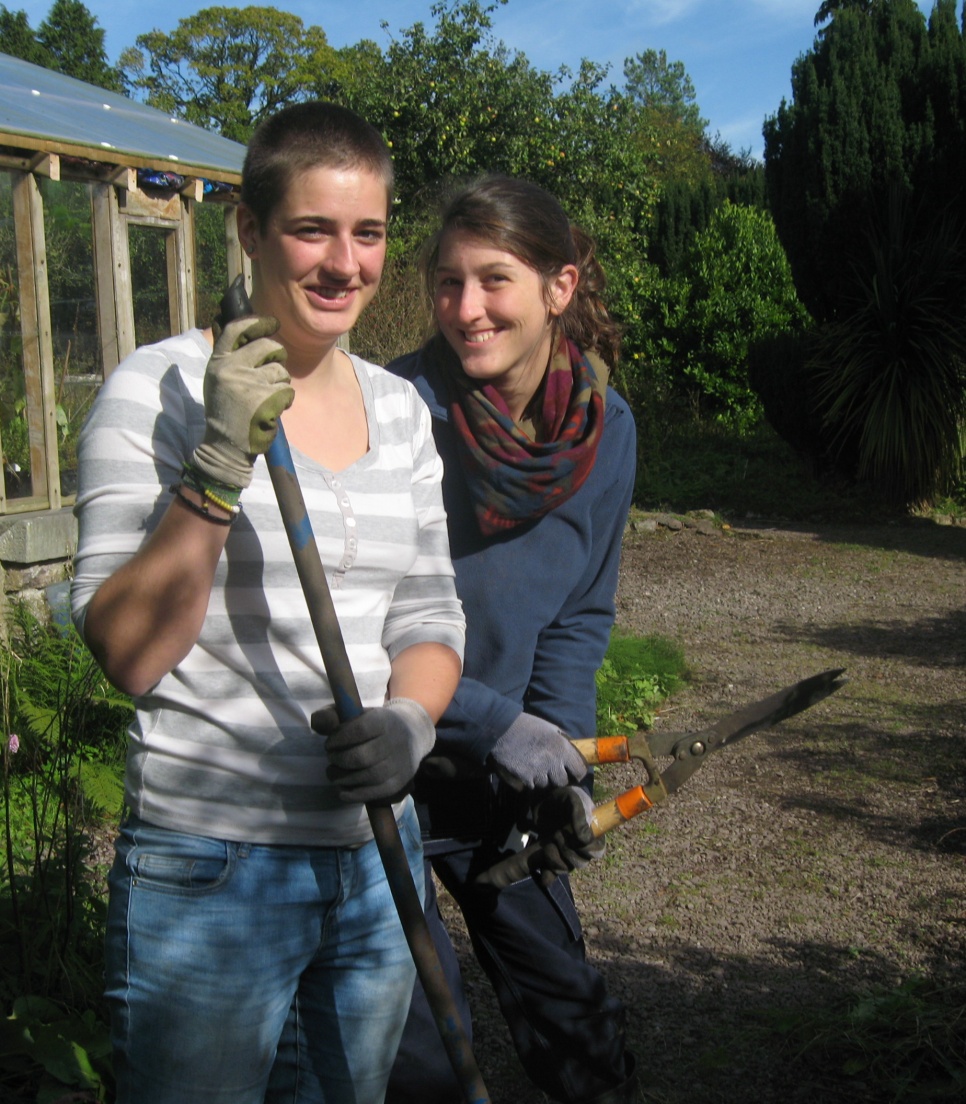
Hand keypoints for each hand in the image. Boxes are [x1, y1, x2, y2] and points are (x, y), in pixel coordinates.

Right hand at [192, 314, 292, 488]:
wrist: (226, 446)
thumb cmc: (226, 411)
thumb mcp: (218, 379)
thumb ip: (230, 356)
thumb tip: (241, 327)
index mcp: (218, 362)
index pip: (237, 329)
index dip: (258, 322)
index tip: (272, 323)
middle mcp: (232, 369)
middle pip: (269, 347)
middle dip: (278, 358)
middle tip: (274, 373)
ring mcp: (249, 384)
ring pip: (281, 371)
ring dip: (281, 384)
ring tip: (267, 399)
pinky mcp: (266, 400)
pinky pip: (288, 391)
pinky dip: (286, 401)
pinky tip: (272, 411)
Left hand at [311, 697, 436, 805]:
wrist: (412, 734)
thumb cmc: (375, 725)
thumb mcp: (357, 712)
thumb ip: (332, 715)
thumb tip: (317, 722)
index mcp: (384, 721)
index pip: (360, 730)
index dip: (339, 738)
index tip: (330, 743)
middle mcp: (394, 743)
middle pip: (361, 757)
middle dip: (339, 759)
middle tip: (332, 758)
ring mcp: (398, 765)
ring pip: (366, 777)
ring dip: (342, 778)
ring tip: (333, 772)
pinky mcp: (397, 784)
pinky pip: (373, 793)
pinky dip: (352, 794)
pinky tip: (342, 788)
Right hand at [488, 713, 587, 790]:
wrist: (501, 729)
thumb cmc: (527, 725)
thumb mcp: (550, 728)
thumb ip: (563, 740)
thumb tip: (573, 750)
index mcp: (561, 747)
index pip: (579, 769)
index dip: (577, 772)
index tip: (572, 772)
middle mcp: (553, 761)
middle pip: (563, 781)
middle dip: (558, 777)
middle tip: (552, 771)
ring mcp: (539, 771)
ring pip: (547, 784)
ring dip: (543, 779)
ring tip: (535, 768)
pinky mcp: (526, 778)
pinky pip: (533, 785)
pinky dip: (530, 781)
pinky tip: (525, 769)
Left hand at [531, 785, 604, 887]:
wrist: (542, 798)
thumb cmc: (563, 797)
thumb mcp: (573, 799)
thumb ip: (579, 815)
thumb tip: (585, 839)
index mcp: (593, 833)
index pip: (596, 851)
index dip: (586, 848)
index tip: (573, 836)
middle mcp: (582, 846)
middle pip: (580, 862)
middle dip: (567, 851)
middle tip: (556, 834)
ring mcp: (566, 853)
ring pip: (566, 868)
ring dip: (555, 859)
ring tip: (547, 844)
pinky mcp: (552, 856)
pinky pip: (553, 873)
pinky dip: (548, 874)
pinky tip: (542, 873)